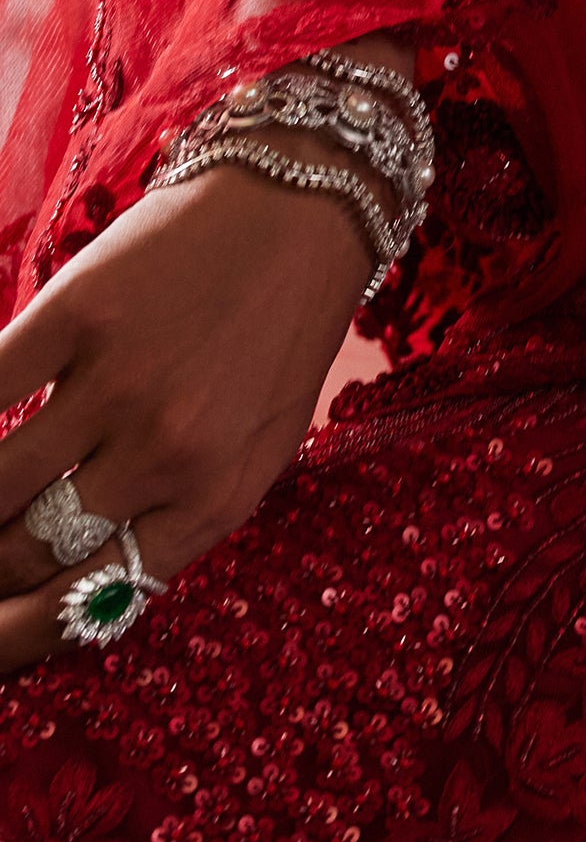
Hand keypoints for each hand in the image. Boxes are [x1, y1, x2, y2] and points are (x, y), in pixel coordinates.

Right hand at [0, 166, 370, 670]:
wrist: (300, 206)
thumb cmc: (276, 336)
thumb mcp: (257, 450)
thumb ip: (176, 517)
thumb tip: (77, 590)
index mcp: (216, 502)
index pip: (90, 606)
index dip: (13, 635)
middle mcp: (170, 454)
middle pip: (27, 555)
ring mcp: (121, 384)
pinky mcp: (78, 313)